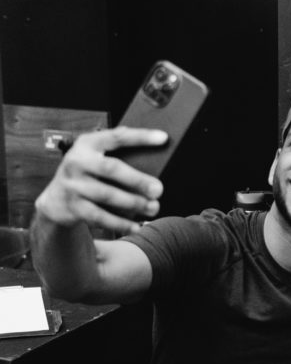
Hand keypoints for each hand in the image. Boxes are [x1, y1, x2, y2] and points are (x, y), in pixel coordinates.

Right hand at [35, 127, 167, 234]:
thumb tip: (152, 142)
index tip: (163, 138)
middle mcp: (76, 162)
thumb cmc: (85, 175)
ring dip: (133, 203)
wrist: (55, 201)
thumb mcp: (93, 156)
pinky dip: (120, 224)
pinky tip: (136, 226)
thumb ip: (114, 148)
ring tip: (153, 207)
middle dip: (137, 180)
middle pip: (111, 169)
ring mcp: (73, 186)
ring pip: (107, 195)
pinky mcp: (73, 207)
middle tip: (158, 189)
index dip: (140, 137)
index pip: (116, 137)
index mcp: (87, 144)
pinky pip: (100, 217)